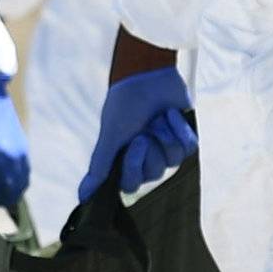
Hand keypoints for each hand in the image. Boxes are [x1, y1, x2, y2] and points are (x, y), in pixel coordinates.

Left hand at [0, 70, 29, 209]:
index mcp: (3, 160)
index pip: (2, 195)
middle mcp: (18, 158)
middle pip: (15, 191)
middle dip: (0, 197)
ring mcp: (23, 150)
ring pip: (21, 181)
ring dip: (8, 187)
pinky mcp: (22, 142)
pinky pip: (22, 169)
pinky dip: (12, 176)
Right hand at [80, 63, 195, 204]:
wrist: (147, 74)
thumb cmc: (125, 104)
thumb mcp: (110, 136)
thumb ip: (99, 168)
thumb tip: (83, 196)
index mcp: (125, 158)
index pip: (131, 184)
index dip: (135, 165)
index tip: (134, 142)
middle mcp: (145, 156)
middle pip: (155, 172)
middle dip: (151, 147)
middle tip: (144, 128)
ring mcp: (165, 147)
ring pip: (174, 160)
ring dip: (166, 135)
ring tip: (158, 117)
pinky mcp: (183, 136)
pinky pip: (188, 147)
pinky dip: (180, 129)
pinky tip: (171, 113)